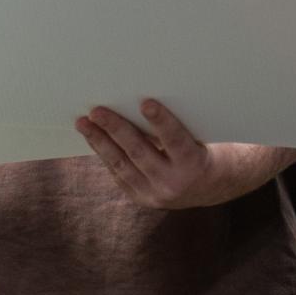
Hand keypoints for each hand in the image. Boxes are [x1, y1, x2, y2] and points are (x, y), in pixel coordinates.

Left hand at [76, 99, 295, 209]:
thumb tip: (145, 96)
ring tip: (84, 123)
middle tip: (97, 110)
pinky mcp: (141, 198)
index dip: (161, 121)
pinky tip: (93, 137)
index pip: (175, 140)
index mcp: (194, 164)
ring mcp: (155, 194)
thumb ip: (177, 123)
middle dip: (116, 129)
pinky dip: (105, 153)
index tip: (146, 102)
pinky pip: (119, 173)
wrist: (212, 186)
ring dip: (100, 141)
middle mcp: (173, 183)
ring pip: (122, 164)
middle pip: (139, 152)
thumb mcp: (200, 134)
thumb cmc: (205, 146)